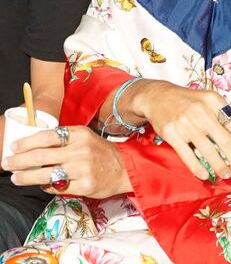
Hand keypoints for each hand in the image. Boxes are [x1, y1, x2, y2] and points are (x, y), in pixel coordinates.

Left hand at [2, 126, 130, 198]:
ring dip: (26, 177)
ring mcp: (83, 169)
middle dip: (19, 160)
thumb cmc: (101, 152)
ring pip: (45, 175)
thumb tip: (33, 147)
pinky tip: (41, 185)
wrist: (125, 168)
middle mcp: (81, 151)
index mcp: (81, 134)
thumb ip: (63, 140)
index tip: (14, 147)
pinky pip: (57, 188)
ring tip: (16, 178)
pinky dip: (46, 186)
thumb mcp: (85, 138)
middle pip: (42, 156)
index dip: (27, 142)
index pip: (48, 136)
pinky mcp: (85, 186)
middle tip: (7, 163)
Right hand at [131, 81, 230, 180]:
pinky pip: (187, 155)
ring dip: (220, 166)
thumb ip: (228, 118)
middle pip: (225, 140)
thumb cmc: (189, 102)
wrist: (157, 96)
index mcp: (214, 101)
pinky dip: (198, 168)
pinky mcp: (171, 133)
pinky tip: (205, 175)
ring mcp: (185, 122)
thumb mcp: (210, 102)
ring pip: (208, 150)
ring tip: (227, 175)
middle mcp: (201, 110)